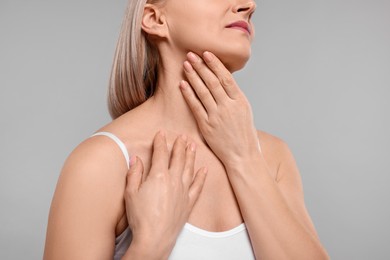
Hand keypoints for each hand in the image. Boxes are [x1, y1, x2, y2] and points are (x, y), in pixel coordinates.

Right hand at [124, 131, 206, 257]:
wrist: (154, 238)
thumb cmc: (141, 218)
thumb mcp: (131, 193)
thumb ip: (135, 173)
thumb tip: (136, 159)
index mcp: (158, 176)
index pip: (161, 153)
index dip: (161, 142)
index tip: (161, 134)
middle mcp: (173, 180)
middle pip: (178, 158)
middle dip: (180, 145)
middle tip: (183, 136)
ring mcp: (183, 191)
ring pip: (189, 168)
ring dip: (191, 155)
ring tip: (193, 146)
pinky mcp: (189, 203)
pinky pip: (198, 186)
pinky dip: (201, 177)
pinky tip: (204, 170)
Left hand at [180, 51, 260, 166]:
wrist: (243, 156)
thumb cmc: (245, 134)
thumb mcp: (245, 111)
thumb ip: (233, 97)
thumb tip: (223, 81)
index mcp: (240, 101)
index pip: (226, 78)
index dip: (215, 64)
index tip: (207, 53)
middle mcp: (228, 107)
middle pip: (212, 82)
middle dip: (201, 66)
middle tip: (191, 54)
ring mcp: (217, 116)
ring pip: (203, 91)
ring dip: (193, 76)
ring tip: (186, 65)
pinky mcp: (207, 126)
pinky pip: (196, 107)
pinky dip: (188, 94)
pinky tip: (182, 84)